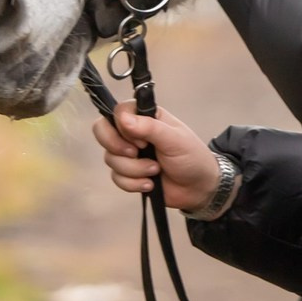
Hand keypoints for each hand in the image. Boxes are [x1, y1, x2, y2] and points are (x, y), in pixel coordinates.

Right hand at [92, 100, 219, 210]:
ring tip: (155, 171)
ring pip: (110, 158)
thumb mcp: (174, 139)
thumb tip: (123, 118)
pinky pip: (116, 177)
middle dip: (116, 146)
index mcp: (146, 117)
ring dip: (134, 169)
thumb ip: (150, 127)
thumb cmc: (192, 157)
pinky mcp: (128, 174)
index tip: (141, 140)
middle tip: (135, 154)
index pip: (118, 111)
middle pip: (102, 131)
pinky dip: (133, 183)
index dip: (122, 127)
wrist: (199, 188)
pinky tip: (151, 184)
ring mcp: (129, 154)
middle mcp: (133, 133)